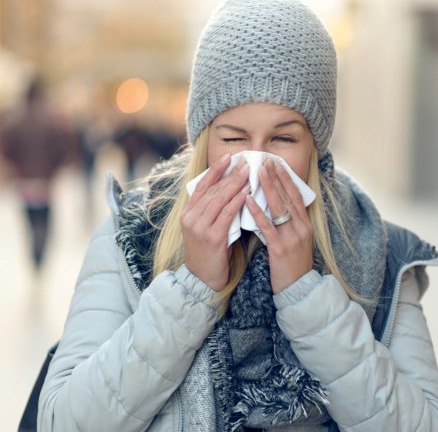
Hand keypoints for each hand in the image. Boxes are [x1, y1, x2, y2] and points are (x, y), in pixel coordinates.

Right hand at [181, 154, 249, 290]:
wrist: (202, 280)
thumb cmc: (209, 253)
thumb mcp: (206, 228)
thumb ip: (213, 211)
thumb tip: (231, 190)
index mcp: (188, 214)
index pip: (202, 185)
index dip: (215, 170)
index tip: (227, 156)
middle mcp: (191, 218)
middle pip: (212, 190)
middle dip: (230, 174)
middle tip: (245, 162)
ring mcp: (200, 227)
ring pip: (219, 199)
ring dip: (235, 184)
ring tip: (248, 172)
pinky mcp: (212, 237)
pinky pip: (226, 214)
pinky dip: (237, 201)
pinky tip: (247, 192)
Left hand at [246, 160, 312, 293]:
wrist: (299, 290)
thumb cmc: (293, 265)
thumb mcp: (297, 241)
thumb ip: (290, 224)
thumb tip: (277, 206)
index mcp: (305, 225)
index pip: (296, 196)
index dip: (286, 178)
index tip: (276, 163)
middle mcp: (301, 228)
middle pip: (288, 197)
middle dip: (276, 177)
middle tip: (265, 160)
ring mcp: (292, 237)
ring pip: (279, 208)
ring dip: (267, 188)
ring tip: (258, 173)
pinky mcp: (281, 249)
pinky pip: (267, 226)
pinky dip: (257, 212)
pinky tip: (247, 200)